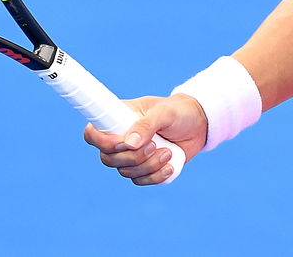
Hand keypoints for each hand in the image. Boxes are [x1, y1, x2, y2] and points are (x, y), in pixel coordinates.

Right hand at [84, 94, 207, 185]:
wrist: (199, 124)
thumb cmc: (179, 112)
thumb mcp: (165, 112)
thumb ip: (147, 124)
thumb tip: (130, 143)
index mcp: (118, 118)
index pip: (93, 133)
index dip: (102, 142)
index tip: (124, 142)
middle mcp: (120, 138)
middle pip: (107, 159)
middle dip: (132, 158)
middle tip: (154, 146)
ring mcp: (131, 155)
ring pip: (125, 172)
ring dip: (148, 166)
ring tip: (168, 152)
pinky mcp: (144, 168)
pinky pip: (140, 181)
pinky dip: (155, 177)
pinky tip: (170, 166)